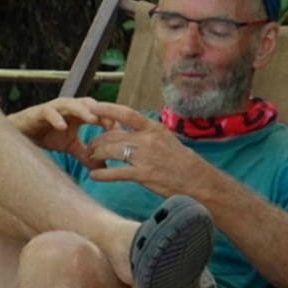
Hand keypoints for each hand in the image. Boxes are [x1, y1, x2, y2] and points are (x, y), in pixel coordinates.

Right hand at [9, 96, 106, 160]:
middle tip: (111, 124)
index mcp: (78, 114)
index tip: (121, 132)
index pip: (98, 112)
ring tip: (92, 120)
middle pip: (88, 103)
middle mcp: (68, 108)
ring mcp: (54, 108)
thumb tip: (103, 169)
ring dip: (82, 110)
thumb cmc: (46, 136)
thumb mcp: (70, 147)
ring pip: (70, 103)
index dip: (109, 119)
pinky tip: (63, 127)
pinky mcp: (38, 112)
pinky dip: (56, 117)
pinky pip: (49, 111)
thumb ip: (86, 155)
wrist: (21, 135)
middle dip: (100, 112)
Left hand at [81, 102, 207, 197]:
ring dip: (97, 155)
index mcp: (154, 128)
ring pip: (111, 151)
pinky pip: (116, 172)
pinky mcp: (143, 174)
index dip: (107, 109)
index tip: (93, 107)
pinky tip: (94, 176)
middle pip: (113, 135)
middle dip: (97, 140)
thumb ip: (145, 133)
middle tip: (90, 146)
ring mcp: (145, 157)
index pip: (126, 114)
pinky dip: (102, 174)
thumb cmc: (180, 160)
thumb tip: (125, 129)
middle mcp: (148, 140)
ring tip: (91, 158)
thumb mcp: (165, 139)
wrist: (197, 180)